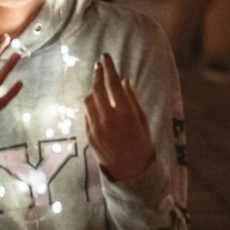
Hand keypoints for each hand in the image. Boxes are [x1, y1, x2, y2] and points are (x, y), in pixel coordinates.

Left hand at [84, 53, 154, 182]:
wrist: (131, 172)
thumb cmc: (142, 144)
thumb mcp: (142, 120)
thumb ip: (131, 99)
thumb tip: (123, 80)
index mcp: (125, 113)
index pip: (113, 83)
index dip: (109, 68)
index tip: (106, 57)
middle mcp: (108, 119)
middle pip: (97, 89)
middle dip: (97, 74)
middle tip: (99, 66)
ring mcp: (96, 128)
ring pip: (88, 100)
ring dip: (93, 90)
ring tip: (99, 87)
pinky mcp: (89, 135)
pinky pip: (87, 114)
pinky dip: (92, 106)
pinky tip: (98, 105)